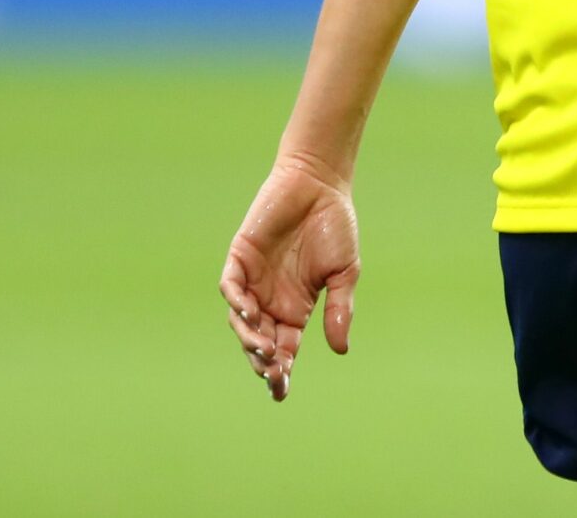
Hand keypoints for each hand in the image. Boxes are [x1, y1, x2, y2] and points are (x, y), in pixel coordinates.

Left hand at [220, 155, 360, 400]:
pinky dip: (236, 303)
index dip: (281, 372)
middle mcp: (271, 300)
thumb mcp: (345, 272)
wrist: (319, 183)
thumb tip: (341, 350)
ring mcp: (253, 280)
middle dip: (264, 363)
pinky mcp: (240, 257)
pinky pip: (231, 287)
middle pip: (260, 342)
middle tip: (274, 374)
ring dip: (249, 338)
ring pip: (241, 321)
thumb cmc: (335, 226)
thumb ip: (339, 309)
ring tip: (263, 350)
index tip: (281, 392)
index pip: (285, 349)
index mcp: (295, 308)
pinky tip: (250, 314)